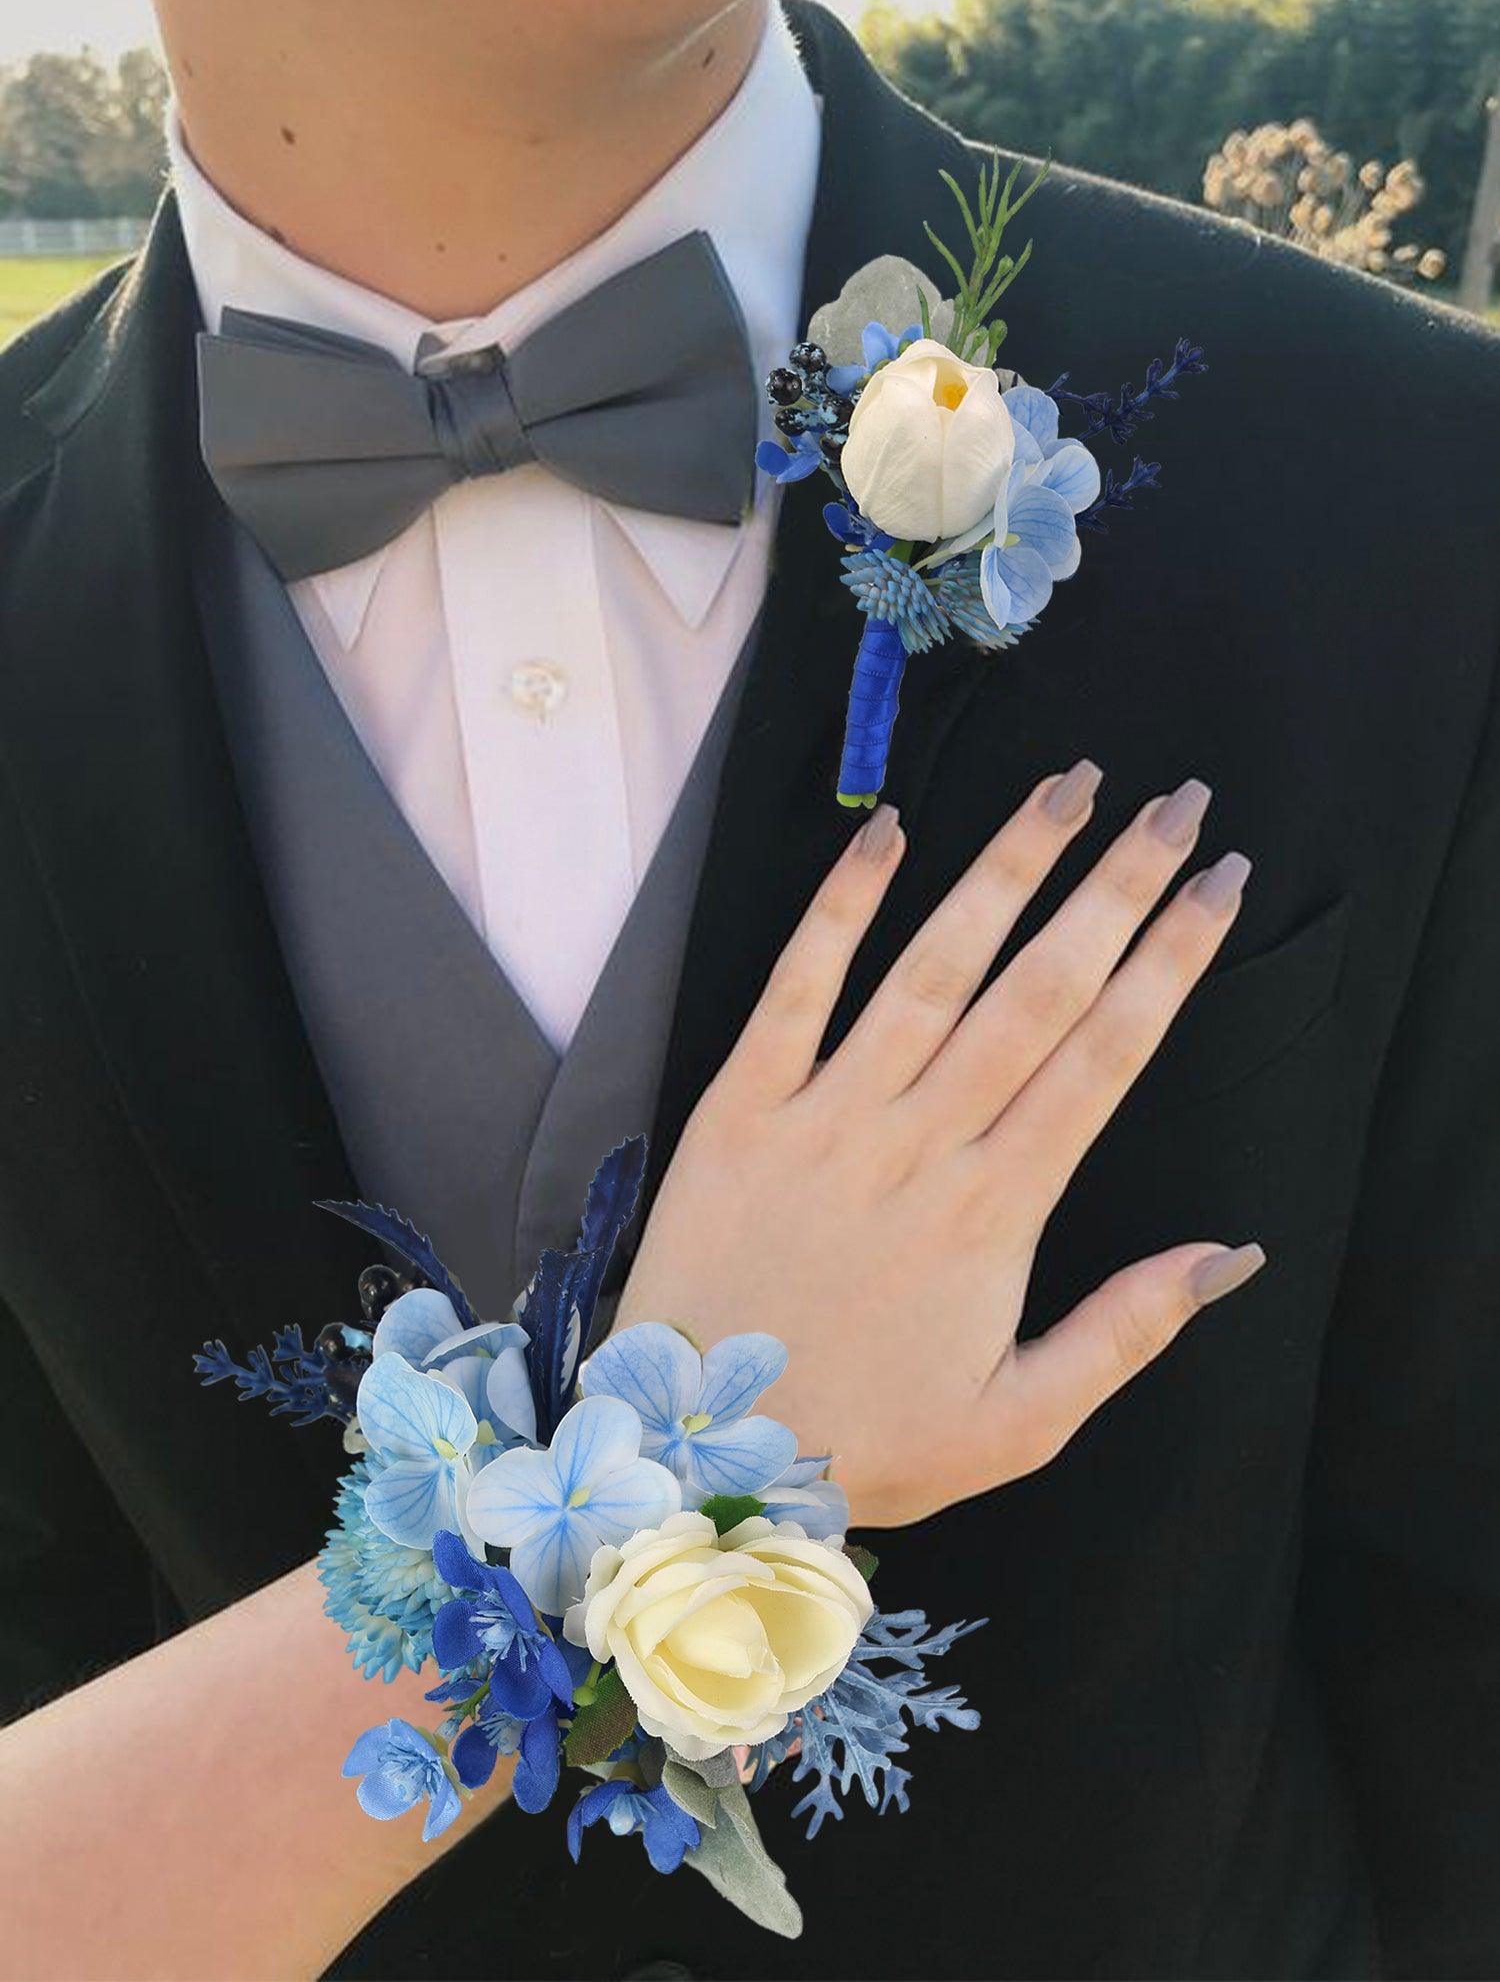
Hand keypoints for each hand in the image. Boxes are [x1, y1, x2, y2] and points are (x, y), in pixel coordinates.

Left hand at [617, 764, 1263, 1526]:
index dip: (1170, 963)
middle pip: (1039, 992)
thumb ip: (1124, 1332)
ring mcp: (827, 1117)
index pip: (1106, 1057)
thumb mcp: (1018, 1424)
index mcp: (996, 1212)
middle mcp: (920, 1145)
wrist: (694, 1458)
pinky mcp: (741, 1109)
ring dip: (1005, 871)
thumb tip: (1230, 1254)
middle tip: (1175, 805)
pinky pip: (796, 989)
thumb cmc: (861, 1441)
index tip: (1218, 887)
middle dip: (1116, 888)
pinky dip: (839, 910)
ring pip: (933, 969)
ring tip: (1067, 788)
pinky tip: (887, 834)